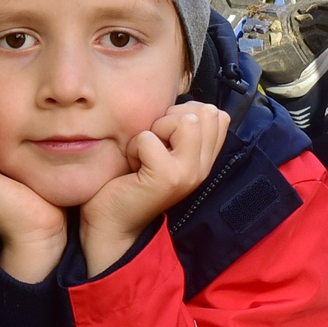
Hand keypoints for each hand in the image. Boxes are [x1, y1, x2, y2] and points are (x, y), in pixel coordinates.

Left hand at [77, 102, 229, 276]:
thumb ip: (178, 130)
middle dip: (170, 119)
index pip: (216, 114)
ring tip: (143, 156)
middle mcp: (203, 167)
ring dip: (154, 131)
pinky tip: (132, 168)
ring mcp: (189, 173)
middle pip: (205, 111)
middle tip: (153, 147)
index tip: (164, 139)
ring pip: (185, 120)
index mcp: (204, 160)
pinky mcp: (167, 178)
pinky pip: (149, 138)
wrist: (111, 226)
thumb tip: (180, 100)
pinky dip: (133, 147)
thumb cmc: (129, 183)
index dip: (185, 114)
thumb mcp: (162, 151)